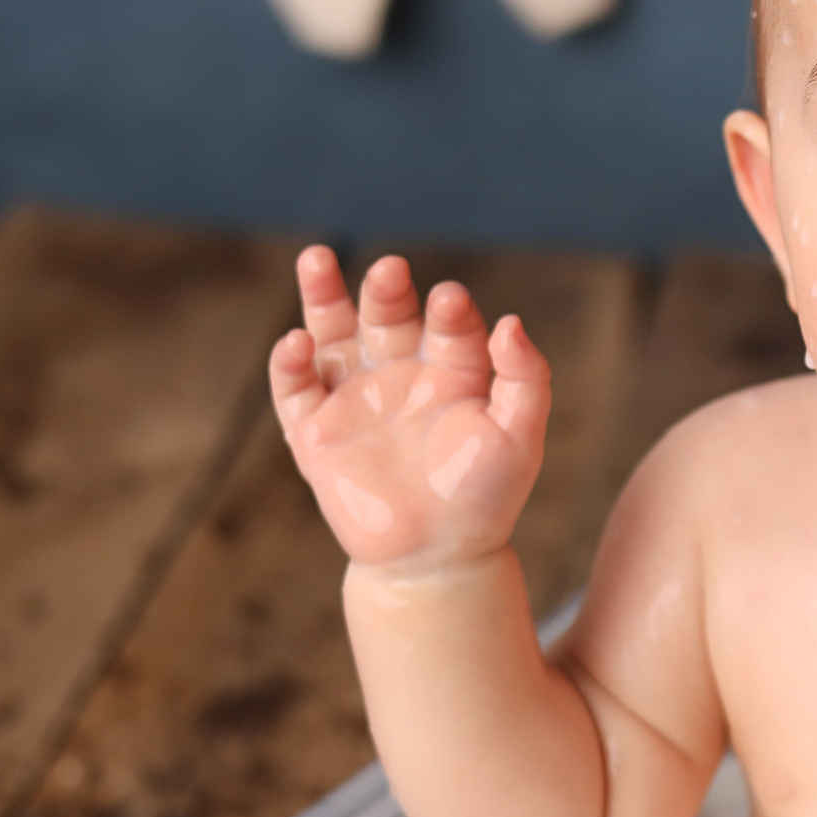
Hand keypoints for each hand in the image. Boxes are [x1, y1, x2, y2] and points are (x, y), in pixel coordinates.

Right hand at [270, 248, 550, 573]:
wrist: (438, 559)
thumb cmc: (485, 496)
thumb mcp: (519, 436)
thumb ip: (526, 378)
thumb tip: (511, 321)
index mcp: (452, 369)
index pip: (449, 323)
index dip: (450, 311)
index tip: (451, 301)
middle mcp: (400, 372)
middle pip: (387, 314)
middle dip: (386, 290)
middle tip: (391, 271)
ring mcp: (355, 397)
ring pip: (332, 332)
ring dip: (322, 296)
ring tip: (318, 257)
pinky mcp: (315, 432)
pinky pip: (295, 388)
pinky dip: (290, 363)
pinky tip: (298, 342)